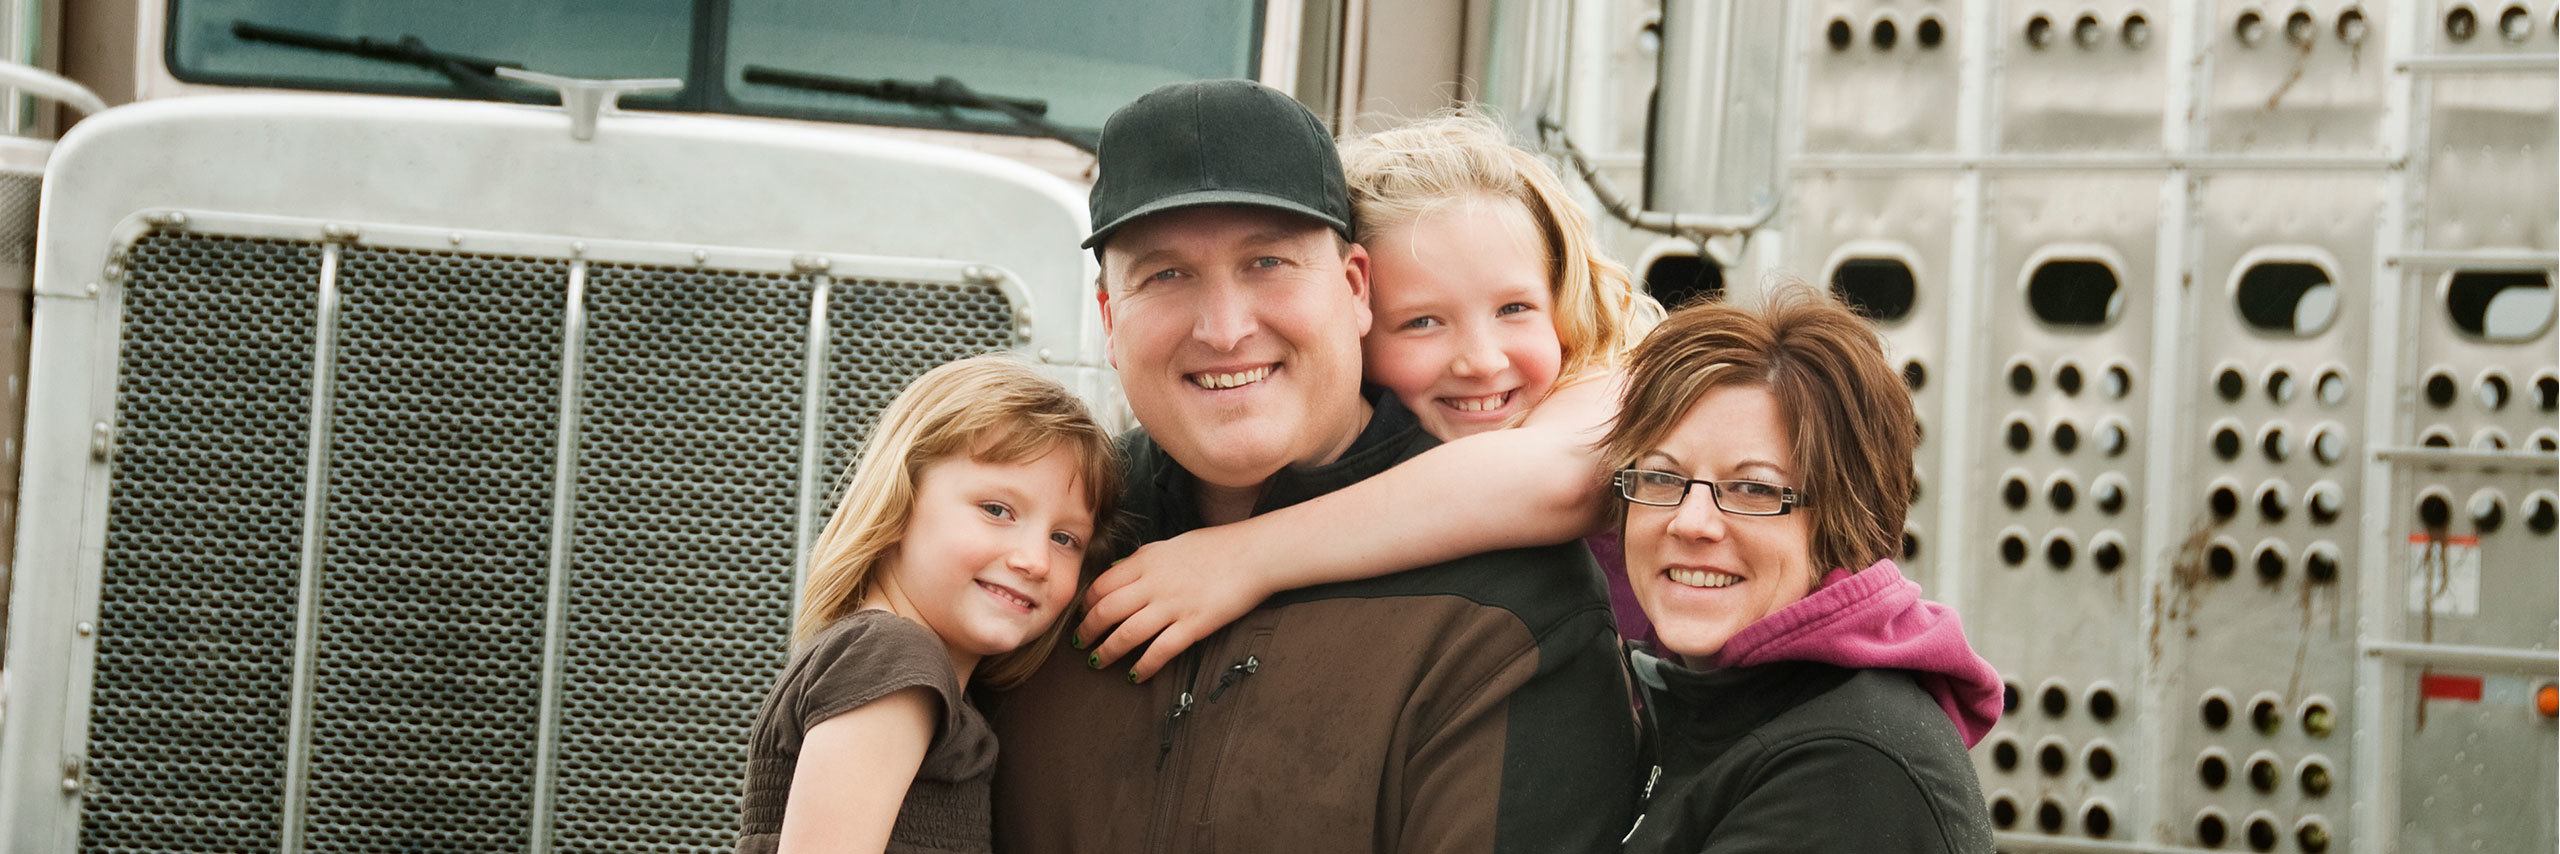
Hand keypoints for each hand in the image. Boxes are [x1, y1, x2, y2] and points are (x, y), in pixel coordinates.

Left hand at [1073, 526, 1273, 683]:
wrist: (1253, 554)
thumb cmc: (1215, 547)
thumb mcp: (1171, 544)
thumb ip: (1143, 559)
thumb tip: (1118, 571)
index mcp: (1146, 561)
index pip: (1102, 585)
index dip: (1086, 604)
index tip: (1081, 616)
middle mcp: (1154, 584)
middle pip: (1107, 611)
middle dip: (1088, 630)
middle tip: (1080, 644)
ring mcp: (1173, 606)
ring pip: (1127, 633)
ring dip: (1107, 651)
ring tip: (1098, 662)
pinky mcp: (1194, 625)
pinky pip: (1160, 651)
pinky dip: (1143, 666)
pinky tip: (1135, 676)